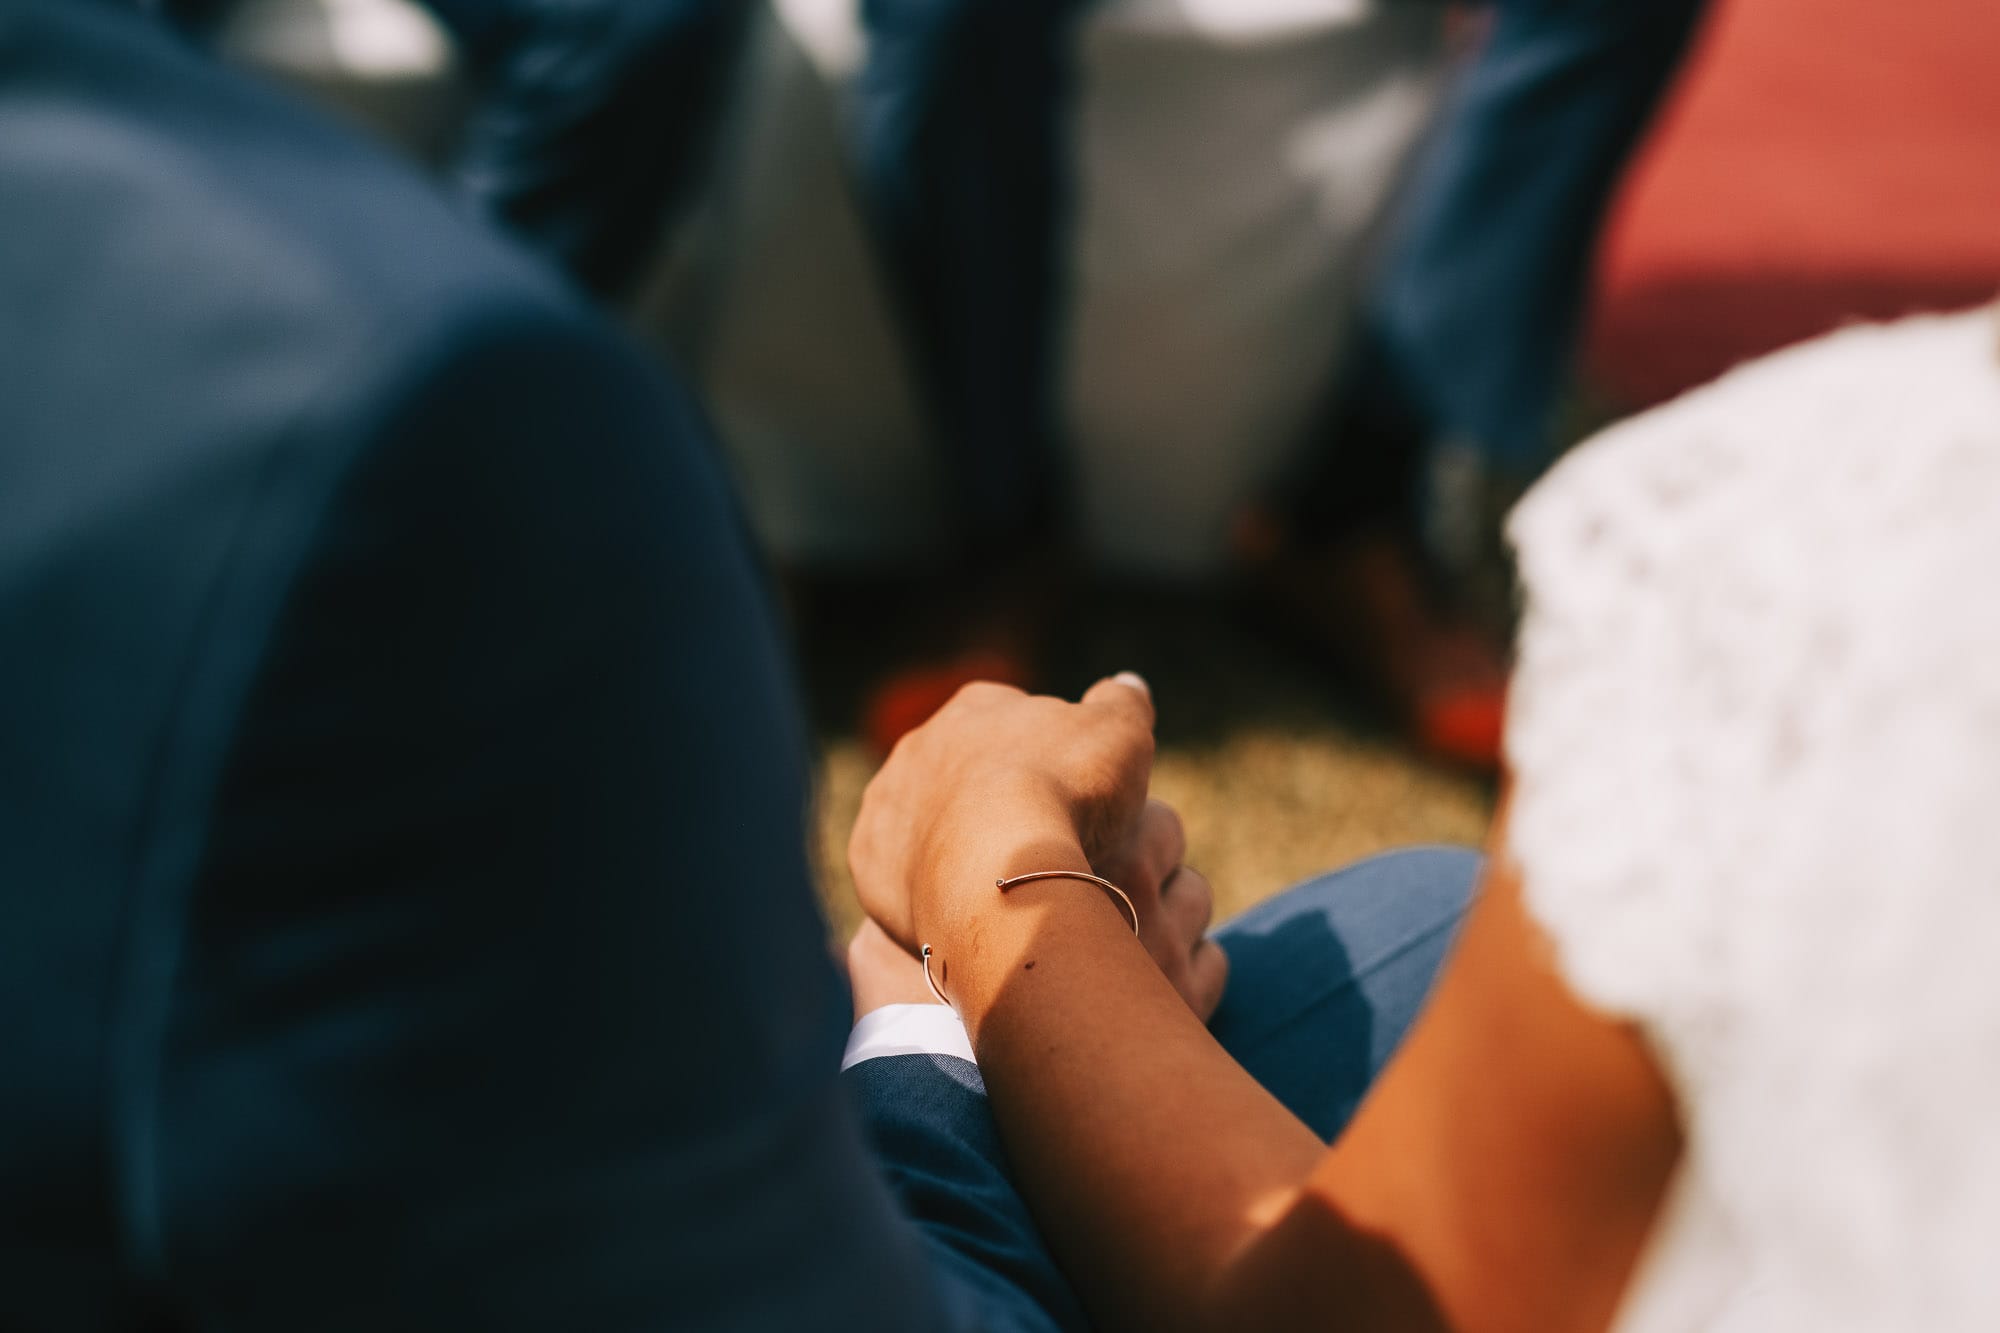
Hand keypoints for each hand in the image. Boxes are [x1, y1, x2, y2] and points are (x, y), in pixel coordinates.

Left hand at [848, 672, 1226, 1020]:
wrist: (999, 867)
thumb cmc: (1066, 793)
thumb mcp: (1119, 735)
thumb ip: (1123, 703)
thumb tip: (1128, 683)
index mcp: (977, 707)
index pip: (1011, 717)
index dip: (1045, 751)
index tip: (1070, 787)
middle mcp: (919, 745)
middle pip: (962, 768)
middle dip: (993, 793)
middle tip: (1035, 836)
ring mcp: (887, 803)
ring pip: (925, 817)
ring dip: (955, 838)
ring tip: (998, 877)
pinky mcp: (868, 861)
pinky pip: (898, 869)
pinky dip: (926, 882)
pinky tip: (963, 903)